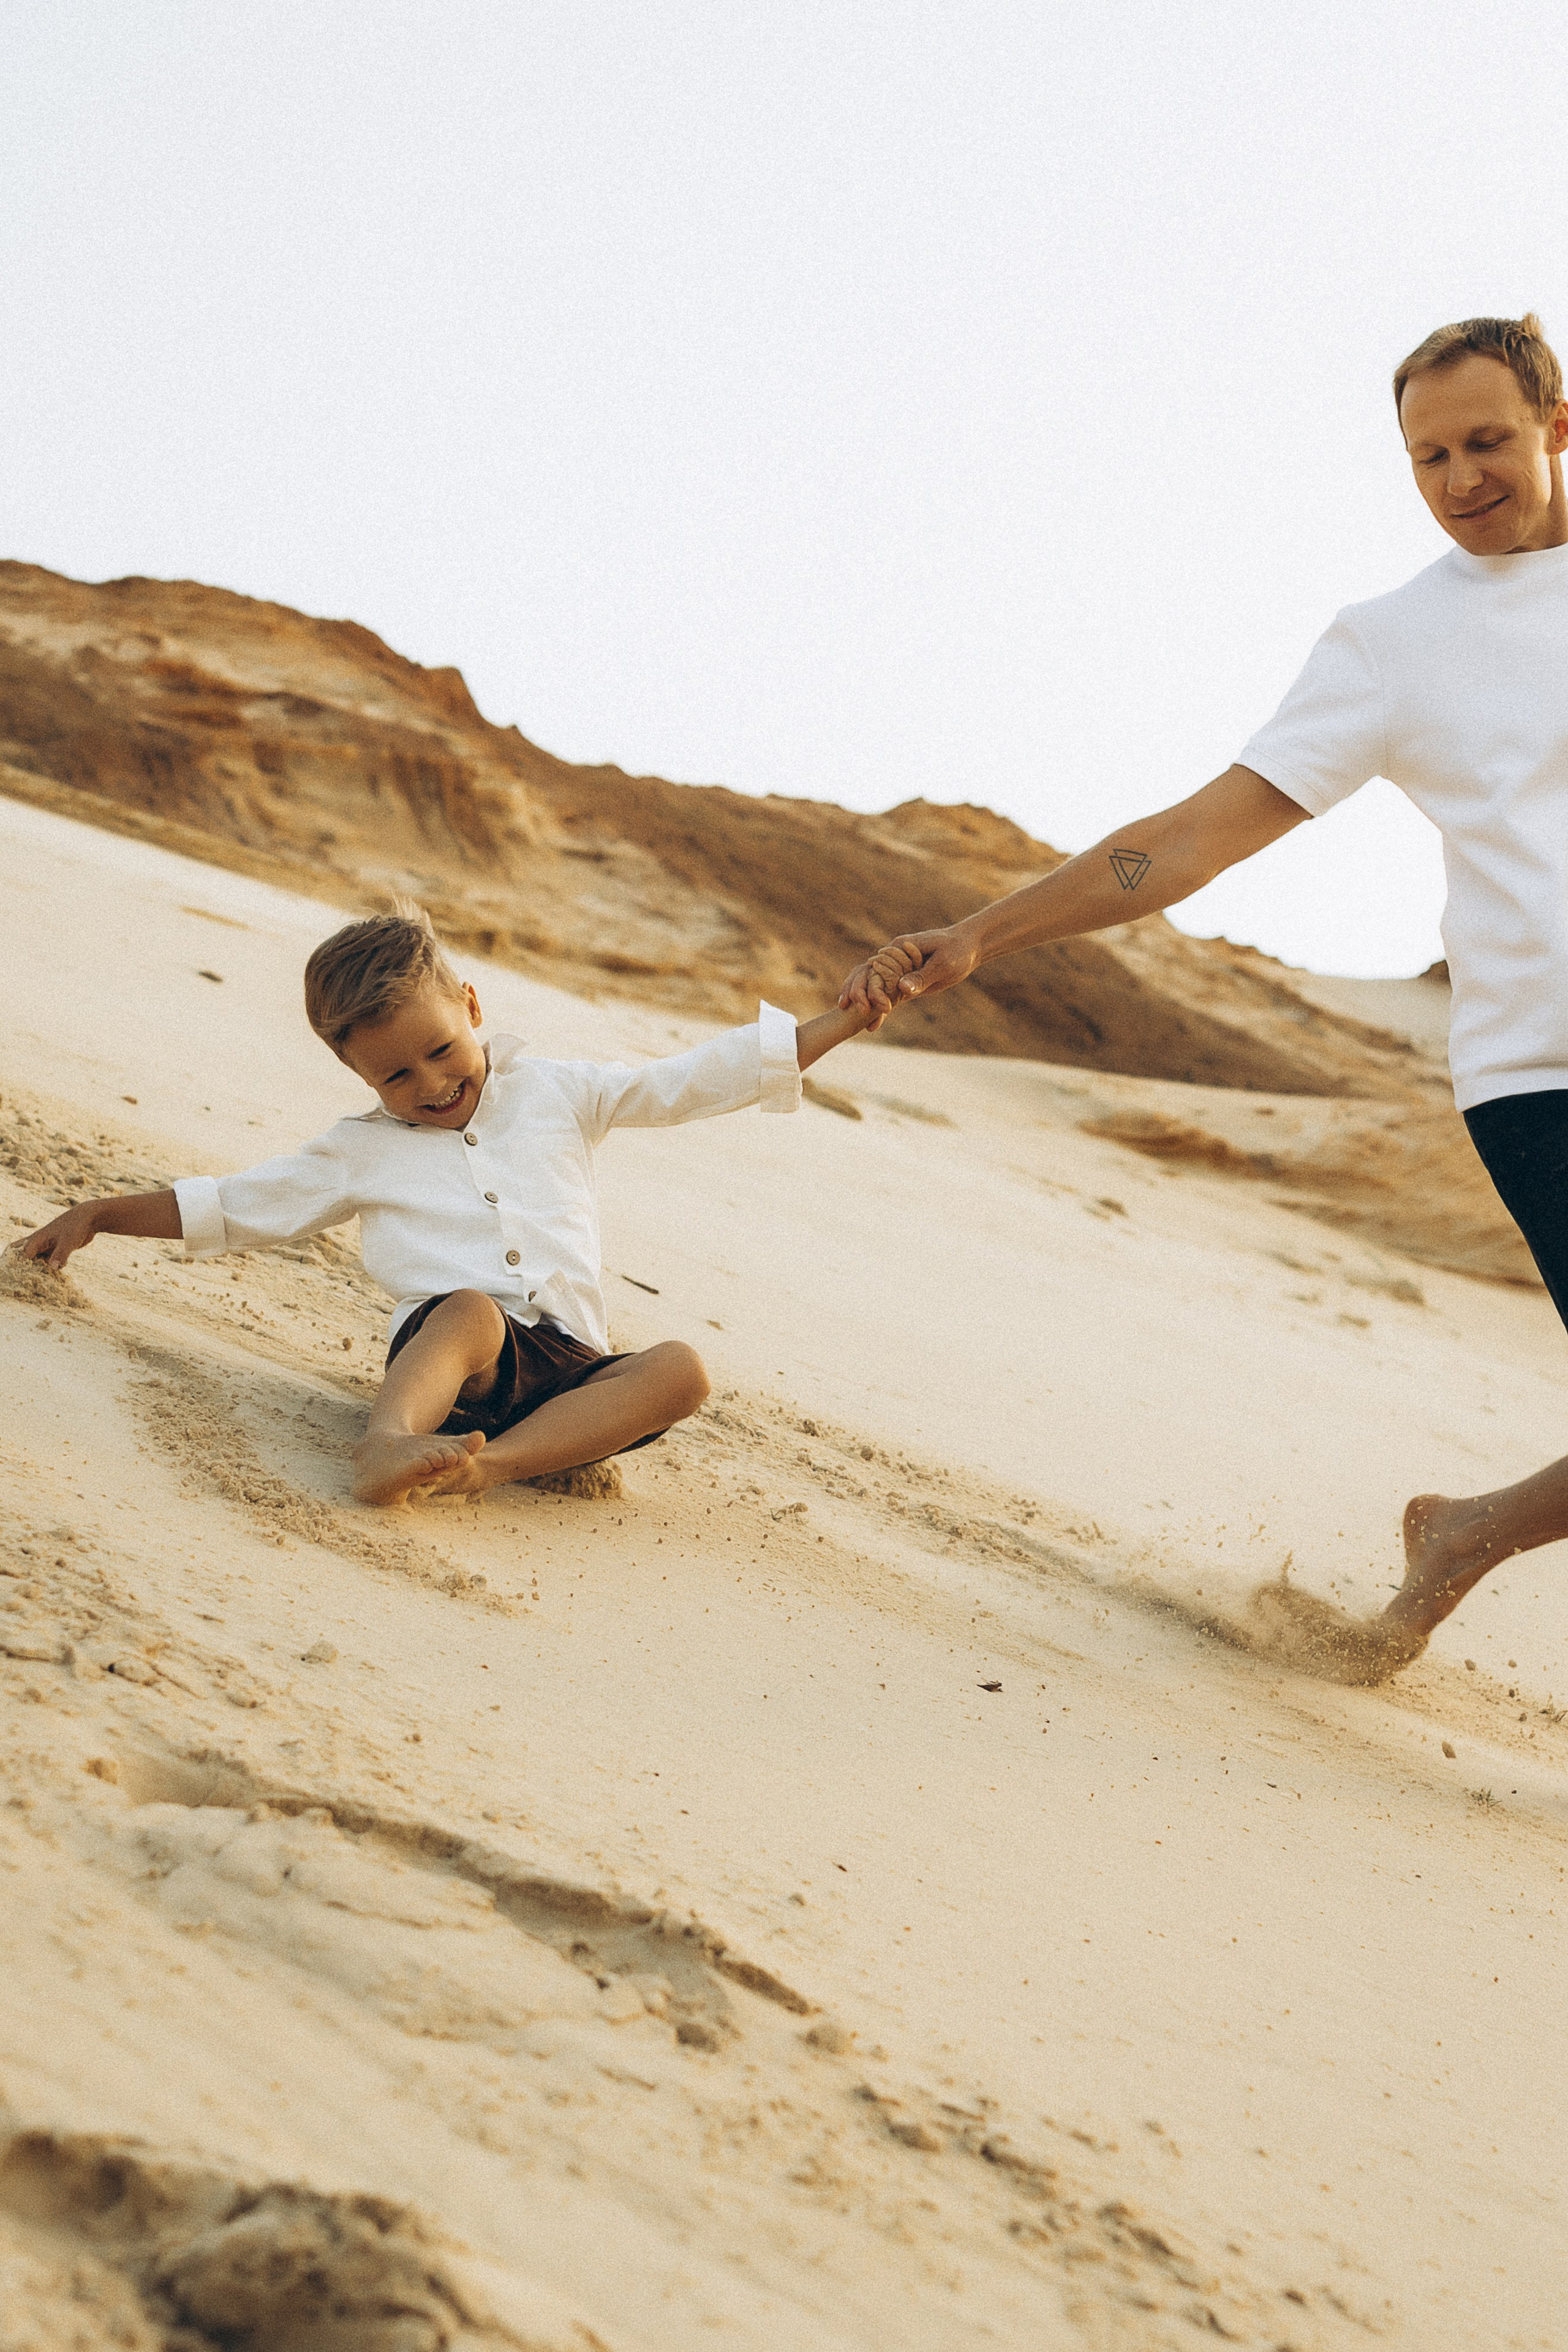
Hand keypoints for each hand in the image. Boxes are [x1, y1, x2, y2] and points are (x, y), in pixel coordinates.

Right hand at [16, 1202, 101, 1271]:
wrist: (89, 1218)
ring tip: (37, 1280)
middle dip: (21, 1263)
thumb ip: (60, 1254)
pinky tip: (54, 1276)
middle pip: (24, 1253)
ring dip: (37, 1267)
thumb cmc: (76, 1226)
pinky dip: (50, 1267)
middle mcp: (41, 1242)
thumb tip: (53, 1268)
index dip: (21, 1263)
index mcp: (39, 1238)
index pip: (23, 1253)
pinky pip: (50, 1260)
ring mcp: (49, 1245)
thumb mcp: (68, 1241)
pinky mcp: (57, 1249)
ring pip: (38, 1258)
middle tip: (19, 1277)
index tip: (22, 1275)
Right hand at [839, 926, 978, 1024]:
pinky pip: (888, 994)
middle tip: (847, 1011)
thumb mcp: (942, 965)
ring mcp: (899, 969)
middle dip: (855, 992)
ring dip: (863, 1001)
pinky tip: (873, 1026)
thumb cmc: (958, 951)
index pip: (873, 967)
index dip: (864, 985)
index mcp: (899, 948)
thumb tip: (902, 989)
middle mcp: (894, 958)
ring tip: (852, 1022)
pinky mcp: (907, 981)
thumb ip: (921, 977)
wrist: (970, 947)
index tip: (862, 1004)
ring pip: (873, 985)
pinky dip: (879, 1008)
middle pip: (866, 974)